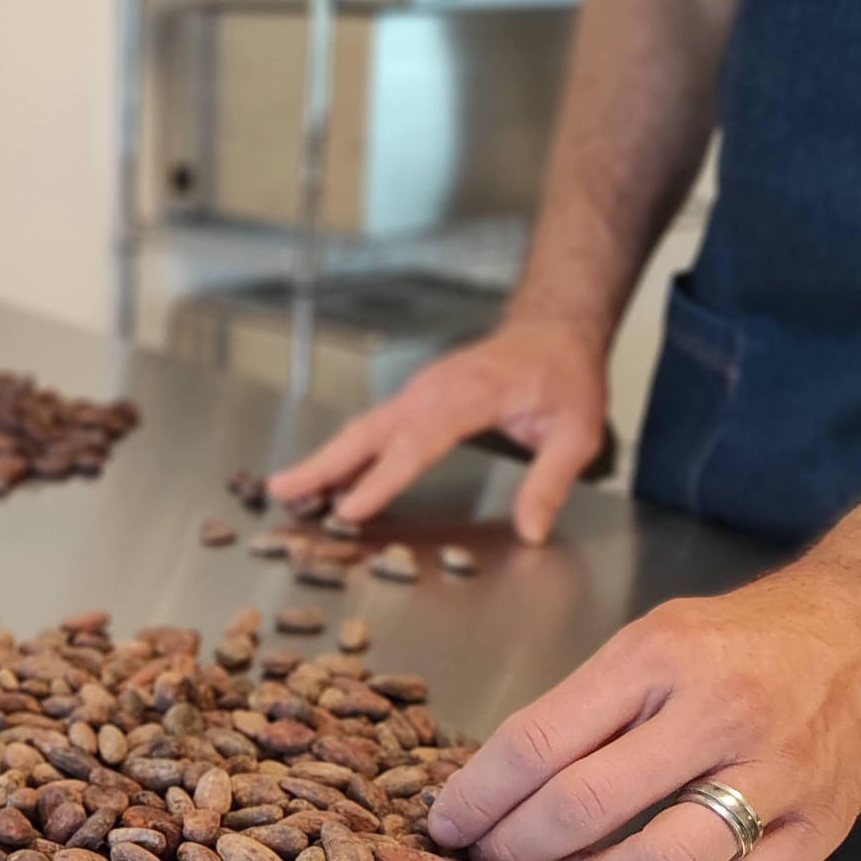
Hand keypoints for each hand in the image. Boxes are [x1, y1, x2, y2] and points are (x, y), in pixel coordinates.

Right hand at [268, 319, 606, 544]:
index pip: (419, 441)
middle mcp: (435, 389)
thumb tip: (531, 532)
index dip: (383, 478)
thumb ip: (551, 481)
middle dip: (323, 463)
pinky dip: (345, 452)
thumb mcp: (577, 432)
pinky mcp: (416, 398)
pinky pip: (375, 427)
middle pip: (370, 429)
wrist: (554, 329)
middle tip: (282, 490)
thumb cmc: (565, 375)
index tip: (351, 507)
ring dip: (324, 459)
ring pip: (364, 427)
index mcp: (471, 394)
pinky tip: (329, 480)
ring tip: (286, 489)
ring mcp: (420, 391)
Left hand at [427, 557, 860, 860]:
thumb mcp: (653, 639)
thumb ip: (586, 705)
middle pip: (584, 805)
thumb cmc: (743, 639)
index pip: (540, 740)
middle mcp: (717, 712)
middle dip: (517, 847)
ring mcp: (775, 772)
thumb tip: (500, 782)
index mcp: (659, 657)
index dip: (481, 794)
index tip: (449, 823)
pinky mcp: (821, 824)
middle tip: (492, 860)